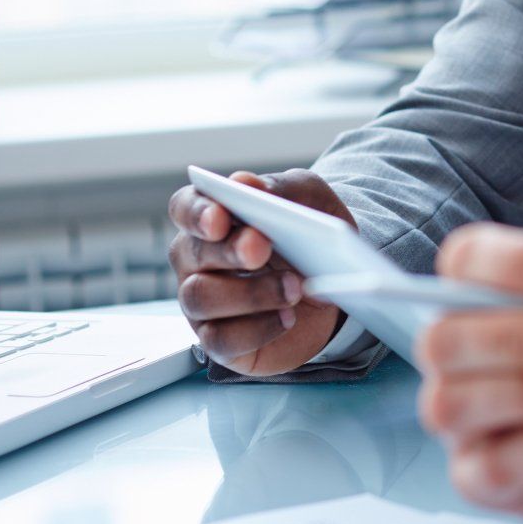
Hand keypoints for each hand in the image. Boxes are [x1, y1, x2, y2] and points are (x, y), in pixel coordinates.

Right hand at [167, 169, 354, 375]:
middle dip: (228, 251)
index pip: (184, 208)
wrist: (337, 283)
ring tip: (294, 288)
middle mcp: (197, 260)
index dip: (197, 213)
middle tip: (262, 248)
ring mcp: (204, 303)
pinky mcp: (221, 341)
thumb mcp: (309, 199)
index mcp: (211, 217)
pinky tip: (287, 318)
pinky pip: (221, 341)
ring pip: (202, 298)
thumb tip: (244, 182)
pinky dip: (256, 330)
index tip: (220, 217)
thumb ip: (280, 188)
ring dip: (250, 293)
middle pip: (193, 254)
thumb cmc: (309, 234)